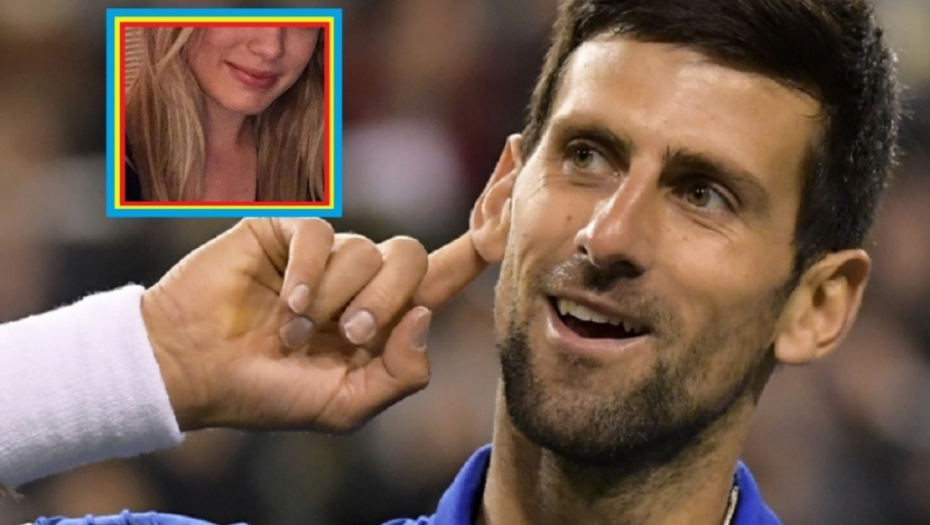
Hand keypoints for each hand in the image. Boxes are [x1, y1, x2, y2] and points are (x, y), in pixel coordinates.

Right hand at [141, 218, 486, 432]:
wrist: (196, 372)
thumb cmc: (269, 393)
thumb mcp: (346, 405)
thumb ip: (399, 374)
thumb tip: (428, 315)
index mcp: (388, 315)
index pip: (452, 265)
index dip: (486, 231)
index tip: (513, 195)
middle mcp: (363, 277)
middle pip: (412, 256)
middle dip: (385, 300)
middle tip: (347, 335)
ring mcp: (327, 252)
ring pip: (364, 250)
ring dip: (334, 299)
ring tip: (295, 328)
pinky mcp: (288, 232)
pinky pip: (321, 235)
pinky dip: (306, 274)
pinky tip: (282, 303)